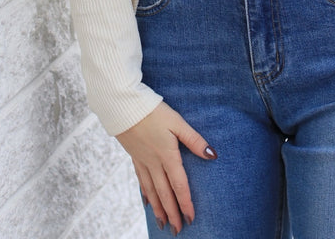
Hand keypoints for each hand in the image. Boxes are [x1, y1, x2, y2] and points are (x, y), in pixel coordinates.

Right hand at [116, 101, 216, 233]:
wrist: (123, 106)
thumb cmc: (153, 111)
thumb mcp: (177, 122)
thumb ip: (194, 139)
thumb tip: (212, 154)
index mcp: (167, 155)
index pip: (179, 185)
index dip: (185, 203)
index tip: (191, 218)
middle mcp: (154, 163)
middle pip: (164, 193)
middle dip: (172, 213)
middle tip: (177, 230)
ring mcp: (142, 161)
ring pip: (151, 191)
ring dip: (158, 208)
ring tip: (162, 223)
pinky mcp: (134, 157)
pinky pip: (141, 181)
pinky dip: (145, 194)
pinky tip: (147, 202)